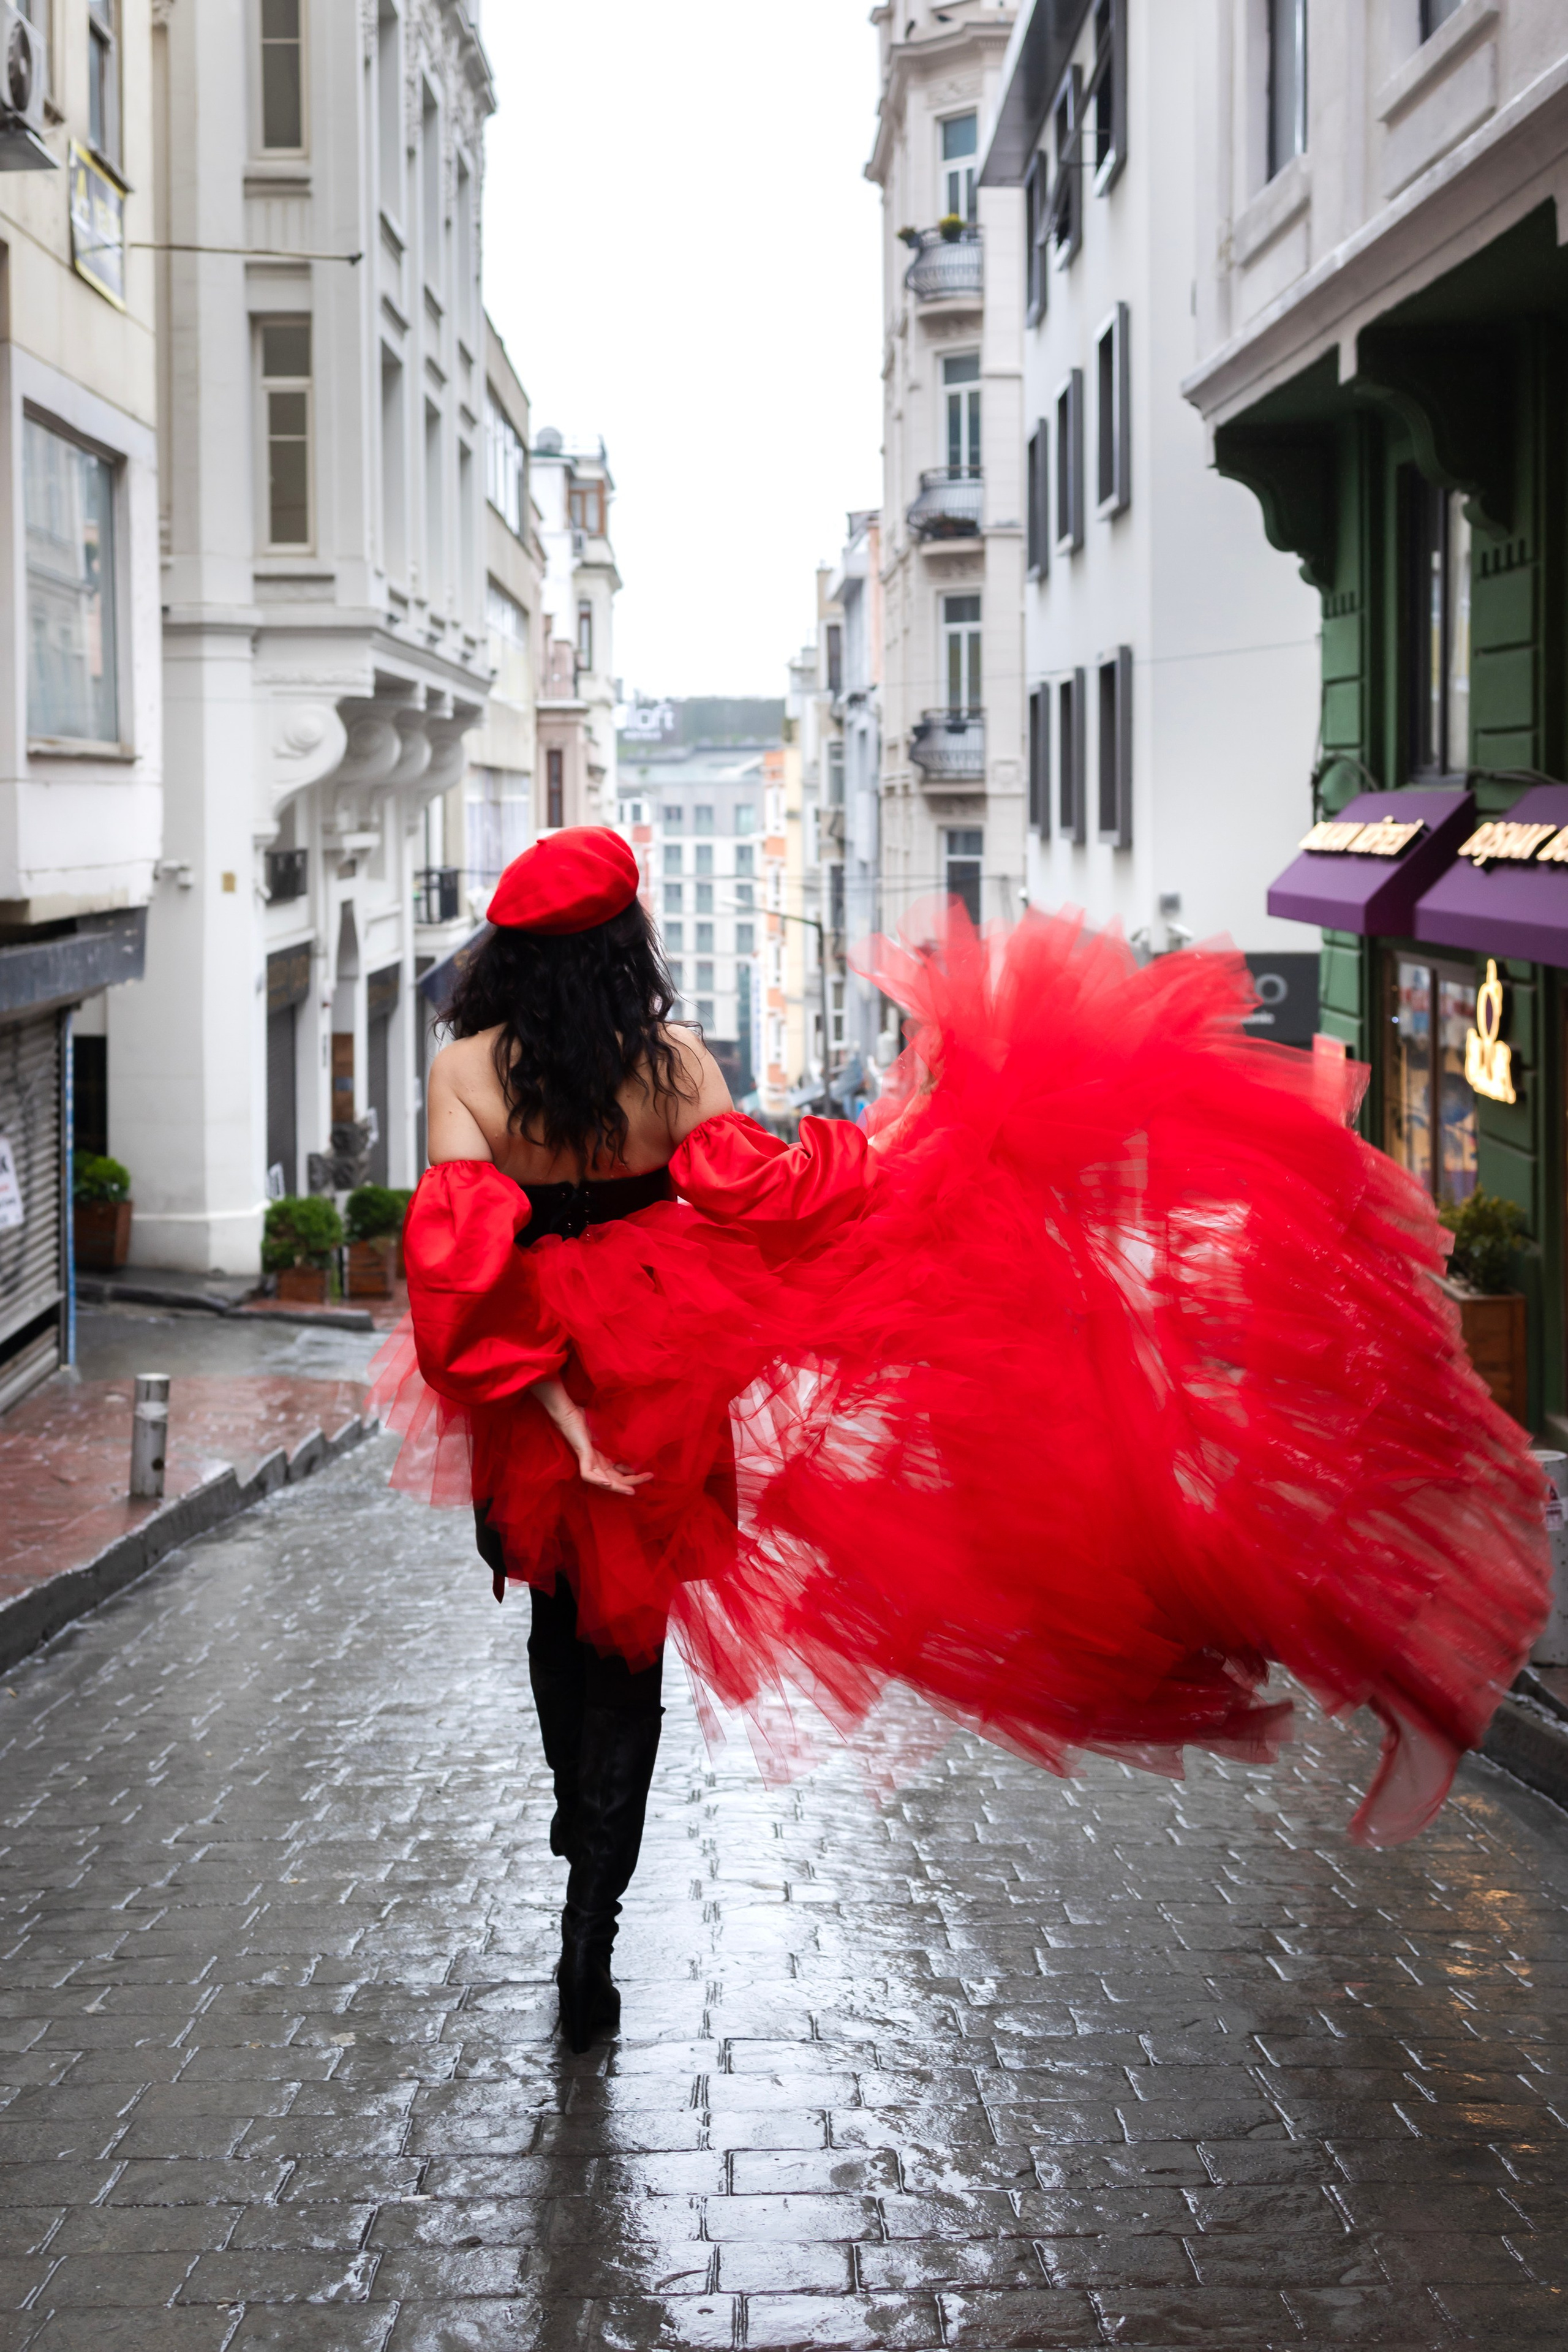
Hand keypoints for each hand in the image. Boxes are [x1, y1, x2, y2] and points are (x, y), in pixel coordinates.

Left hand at [534, 1377, 651, 1497]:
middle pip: (614, 1479)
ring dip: (618, 1486)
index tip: (647, 1472)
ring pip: (603, 1481)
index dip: (632, 1475)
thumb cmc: (584, 1418)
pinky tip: (609, 1482)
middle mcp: (595, 1463)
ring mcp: (587, 1461)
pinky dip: (598, 1480)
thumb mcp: (605, 1431)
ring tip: (632, 1490)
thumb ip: (616, 1439)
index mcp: (600, 1459)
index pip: (618, 1473)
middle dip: (632, 1481)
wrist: (567, 1411)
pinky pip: (588, 1474)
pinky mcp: (581, 1456)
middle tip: (649, 1478)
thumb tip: (633, 1441)